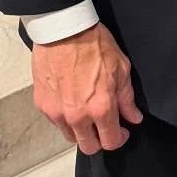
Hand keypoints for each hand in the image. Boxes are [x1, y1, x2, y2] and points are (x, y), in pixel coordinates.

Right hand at [32, 22, 142, 154]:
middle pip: (89, 147)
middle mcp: (78, 116)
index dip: (119, 138)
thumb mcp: (121, 68)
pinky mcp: (43, 104)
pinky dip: (65, 117)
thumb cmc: (93, 44)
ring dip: (81, 130)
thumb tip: (133, 117)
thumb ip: (127, 98)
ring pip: (71, 136)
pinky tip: (71, 101)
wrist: (63, 30)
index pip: (110, 142)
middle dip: (99, 139)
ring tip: (86, 112)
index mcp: (100, 108)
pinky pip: (56, 121)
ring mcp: (57, 112)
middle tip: (104, 125)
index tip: (121, 131)